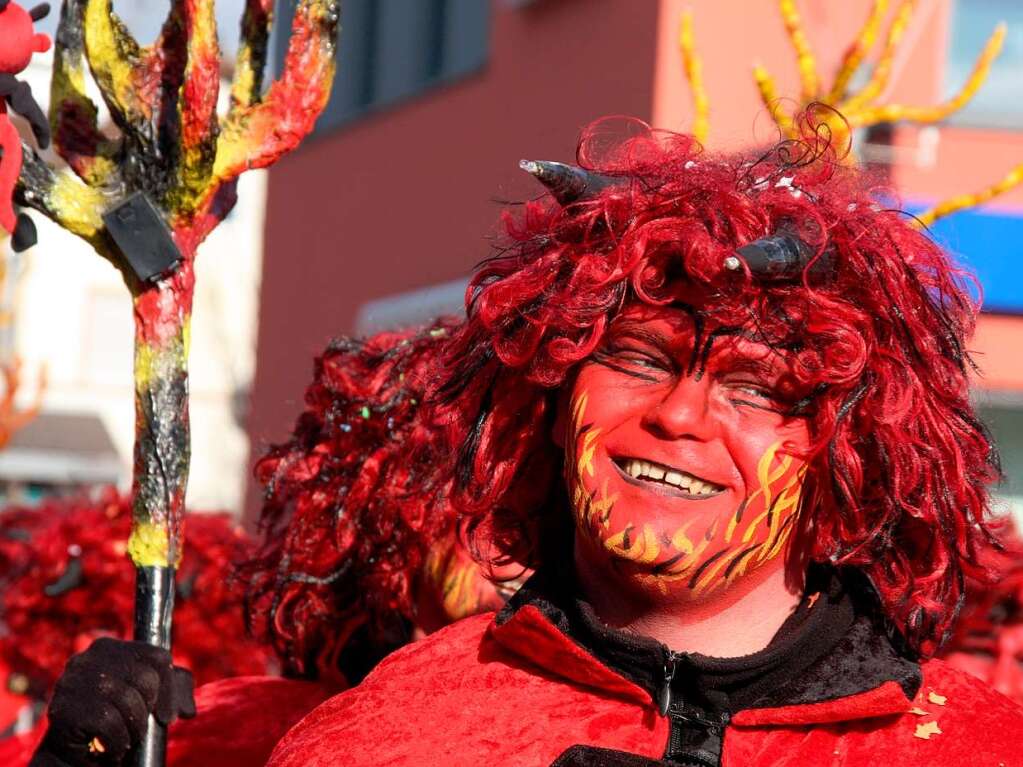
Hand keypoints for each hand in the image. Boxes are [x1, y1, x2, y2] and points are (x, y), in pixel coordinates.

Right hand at [29, 637, 194, 765]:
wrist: (74, 752)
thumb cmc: (114, 719)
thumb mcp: (147, 699)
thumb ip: (173, 688)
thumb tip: (188, 710)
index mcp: (110, 647)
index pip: (157, 655)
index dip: (169, 688)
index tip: (168, 715)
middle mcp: (89, 657)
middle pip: (145, 678)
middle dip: (148, 709)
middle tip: (137, 727)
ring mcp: (73, 681)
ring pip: (128, 700)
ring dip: (133, 728)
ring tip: (125, 737)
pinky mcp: (64, 708)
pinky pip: (108, 722)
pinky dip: (117, 741)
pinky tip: (111, 747)